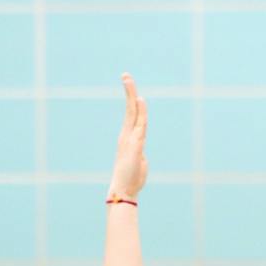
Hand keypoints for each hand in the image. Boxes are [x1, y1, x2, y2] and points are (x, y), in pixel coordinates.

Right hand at [109, 74, 147, 200]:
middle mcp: (127, 135)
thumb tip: (140, 151)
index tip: (129, 84)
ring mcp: (130, 140)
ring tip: (131, 83)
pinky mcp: (134, 147)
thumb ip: (139, 152)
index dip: (132, 100)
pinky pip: (139, 127)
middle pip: (130, 110)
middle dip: (129, 92)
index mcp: (129, 137)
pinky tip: (141, 102)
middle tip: (126, 75)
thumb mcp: (138, 160)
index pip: (133, 115)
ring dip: (133, 99)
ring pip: (134, 115)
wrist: (124, 190)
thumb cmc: (132, 176)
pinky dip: (140, 114)